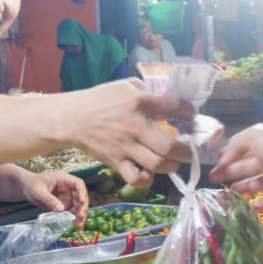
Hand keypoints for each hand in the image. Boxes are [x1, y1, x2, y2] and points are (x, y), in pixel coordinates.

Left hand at [20, 171, 88, 227]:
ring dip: (81, 214)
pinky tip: (76, 225)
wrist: (27, 188)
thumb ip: (49, 199)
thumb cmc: (32, 185)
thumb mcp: (38, 191)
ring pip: (79, 205)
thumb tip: (62, 209)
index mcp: (63, 179)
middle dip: (83, 207)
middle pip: (81, 196)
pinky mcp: (65, 204)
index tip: (82, 202)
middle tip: (81, 217)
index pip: (78, 183)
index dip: (82, 192)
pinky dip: (76, 218)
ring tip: (79, 225)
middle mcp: (68, 187)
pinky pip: (74, 211)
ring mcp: (68, 196)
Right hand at [70, 79, 193, 187]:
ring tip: (172, 162)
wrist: (71, 118)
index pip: (175, 106)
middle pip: (170, 146)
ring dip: (171, 166)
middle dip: (185, 151)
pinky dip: (147, 179)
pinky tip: (149, 171)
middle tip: (186, 150)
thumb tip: (168, 99)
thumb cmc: (100, 100)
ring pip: (158, 165)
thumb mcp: (124, 85)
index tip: (191, 116)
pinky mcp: (115, 162)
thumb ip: (146, 89)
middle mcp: (135, 126)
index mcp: (139, 101)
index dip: (189, 112)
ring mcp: (125, 147)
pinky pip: (137, 179)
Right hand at [209, 124, 262, 209]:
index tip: (214, 163)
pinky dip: (262, 205)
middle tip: (212, 179)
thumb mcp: (254, 137)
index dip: (228, 155)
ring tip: (227, 192)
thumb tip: (222, 157)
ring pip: (256, 183)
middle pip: (245, 167)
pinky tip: (250, 207)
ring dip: (243, 187)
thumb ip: (236, 144)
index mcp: (262, 144)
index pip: (241, 150)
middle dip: (229, 171)